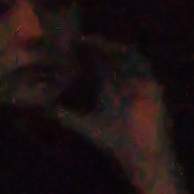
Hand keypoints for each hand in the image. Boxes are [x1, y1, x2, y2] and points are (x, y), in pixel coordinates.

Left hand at [52, 38, 186, 193]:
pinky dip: (130, 57)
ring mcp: (137, 82)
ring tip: (89, 40)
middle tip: (71, 36)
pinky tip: (117, 49)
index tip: (61, 45)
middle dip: (90, 46)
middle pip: (105, 57)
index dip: (78, 54)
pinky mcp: (152, 86)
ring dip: (107, 47)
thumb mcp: (85, 125)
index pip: (92, 65)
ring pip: (122, 57)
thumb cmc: (115, 142)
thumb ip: (65, 116)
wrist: (141, 158)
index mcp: (107, 89)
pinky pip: (142, 66)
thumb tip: (42, 110)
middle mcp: (121, 82)